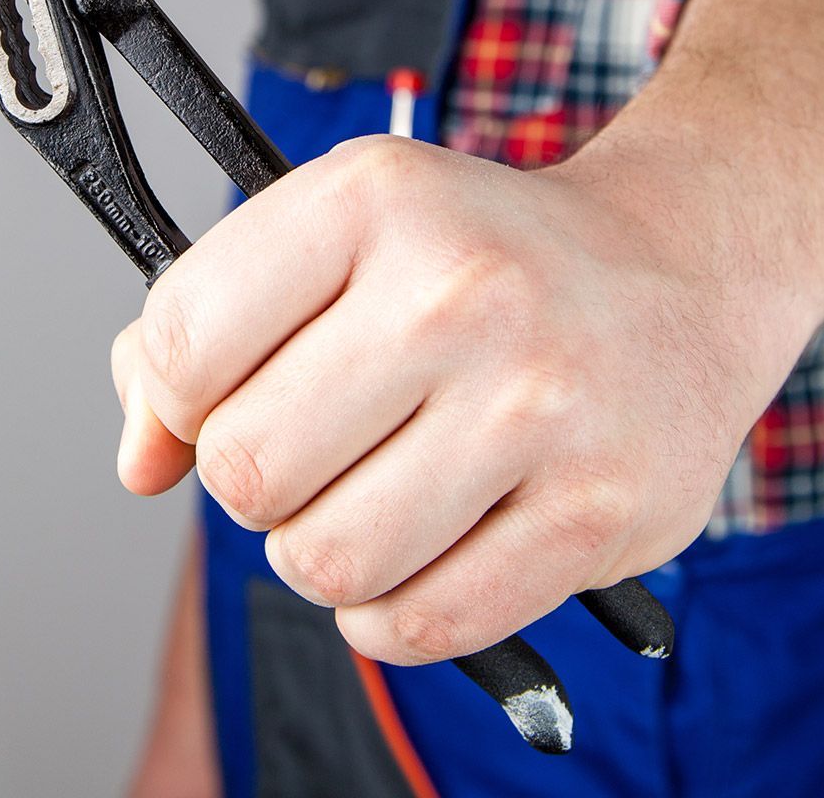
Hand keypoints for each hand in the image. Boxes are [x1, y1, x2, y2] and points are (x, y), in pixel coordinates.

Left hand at [110, 132, 823, 665]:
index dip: (174, 400)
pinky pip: (419, 625)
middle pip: (245, 469)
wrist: (682, 268)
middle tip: (317, 447)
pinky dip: (391, 612)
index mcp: (376, 198)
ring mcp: (541, 405)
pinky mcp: (601, 511)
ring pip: (324, 562)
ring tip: (374, 497)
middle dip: (255, 480)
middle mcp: (461, 291)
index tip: (215, 400)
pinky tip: (423, 549)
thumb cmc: (483, 259)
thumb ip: (205, 327)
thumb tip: (140, 461)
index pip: (183, 344)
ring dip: (323, 552)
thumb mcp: (338, 231)